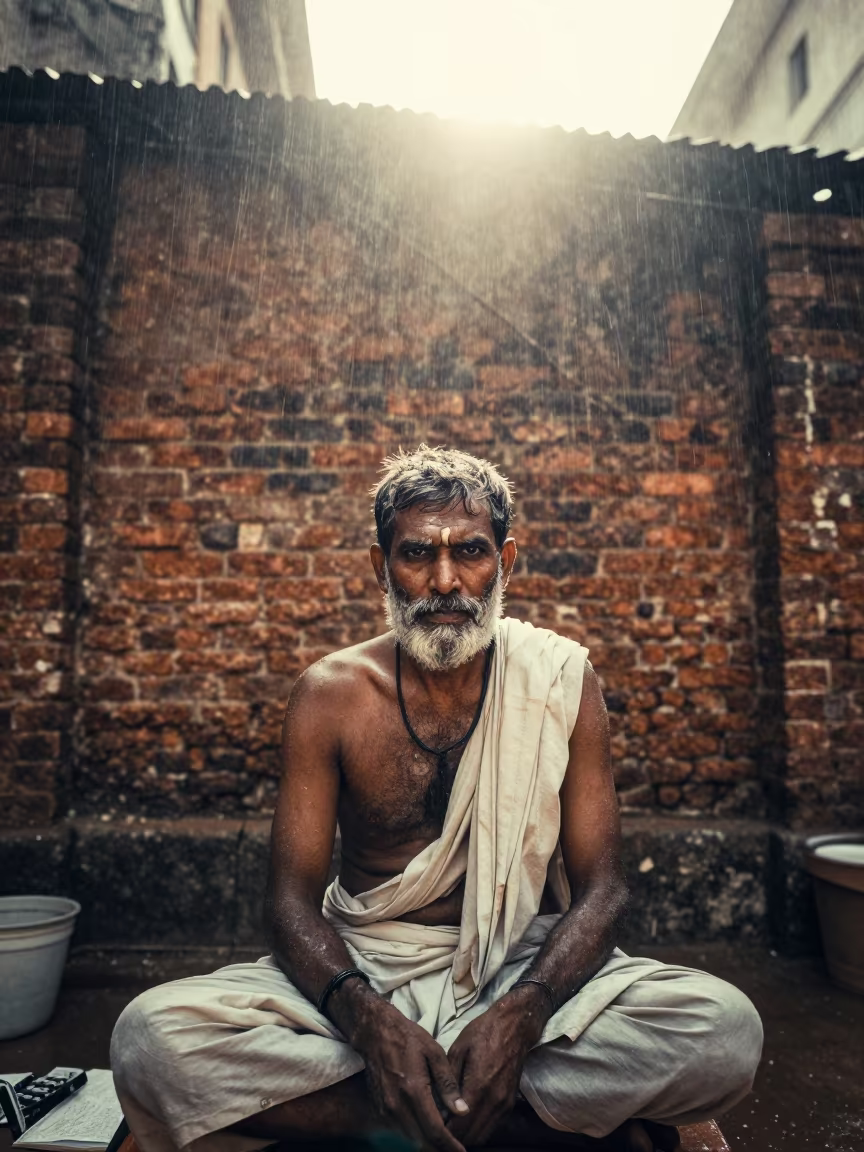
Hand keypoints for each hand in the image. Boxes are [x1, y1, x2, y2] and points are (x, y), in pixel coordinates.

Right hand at [351, 997, 469, 1151]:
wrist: (376, 1033)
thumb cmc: (408, 1039)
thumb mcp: (434, 1053)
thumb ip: (448, 1084)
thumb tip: (462, 1111)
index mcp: (414, 1091)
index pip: (434, 1130)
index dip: (450, 1146)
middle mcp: (397, 1106)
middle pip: (422, 1142)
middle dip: (440, 1149)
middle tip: (455, 1149)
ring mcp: (386, 1110)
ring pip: (410, 1140)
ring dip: (427, 1143)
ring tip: (444, 1141)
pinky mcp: (380, 1110)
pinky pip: (400, 1131)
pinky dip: (415, 1135)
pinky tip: (427, 1129)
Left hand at [446, 987, 546, 1145]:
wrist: (514, 1026)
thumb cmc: (483, 1032)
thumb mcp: (459, 1049)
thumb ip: (449, 1080)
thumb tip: (439, 1104)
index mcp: (479, 1086)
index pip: (459, 1125)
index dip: (444, 1131)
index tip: (432, 1125)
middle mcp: (494, 1100)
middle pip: (471, 1136)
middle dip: (454, 1136)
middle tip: (440, 1126)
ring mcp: (504, 1104)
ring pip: (483, 1135)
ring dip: (467, 1135)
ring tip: (452, 1123)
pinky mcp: (510, 1103)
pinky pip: (493, 1127)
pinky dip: (479, 1128)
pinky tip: (467, 1118)